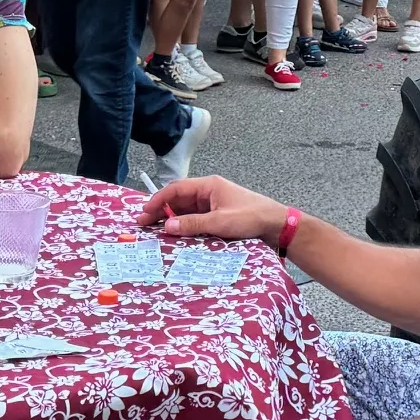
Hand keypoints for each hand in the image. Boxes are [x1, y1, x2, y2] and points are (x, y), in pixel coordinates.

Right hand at [138, 170, 288, 243]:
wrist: (276, 224)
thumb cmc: (251, 217)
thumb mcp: (220, 222)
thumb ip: (193, 224)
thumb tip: (167, 225)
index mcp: (209, 186)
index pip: (176, 189)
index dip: (158, 200)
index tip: (144, 212)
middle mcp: (209, 192)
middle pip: (178, 199)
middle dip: (160, 210)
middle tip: (142, 224)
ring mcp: (214, 204)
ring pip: (186, 209)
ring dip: (170, 218)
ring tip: (154, 230)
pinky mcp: (218, 215)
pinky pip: (196, 218)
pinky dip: (184, 224)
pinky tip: (175, 233)